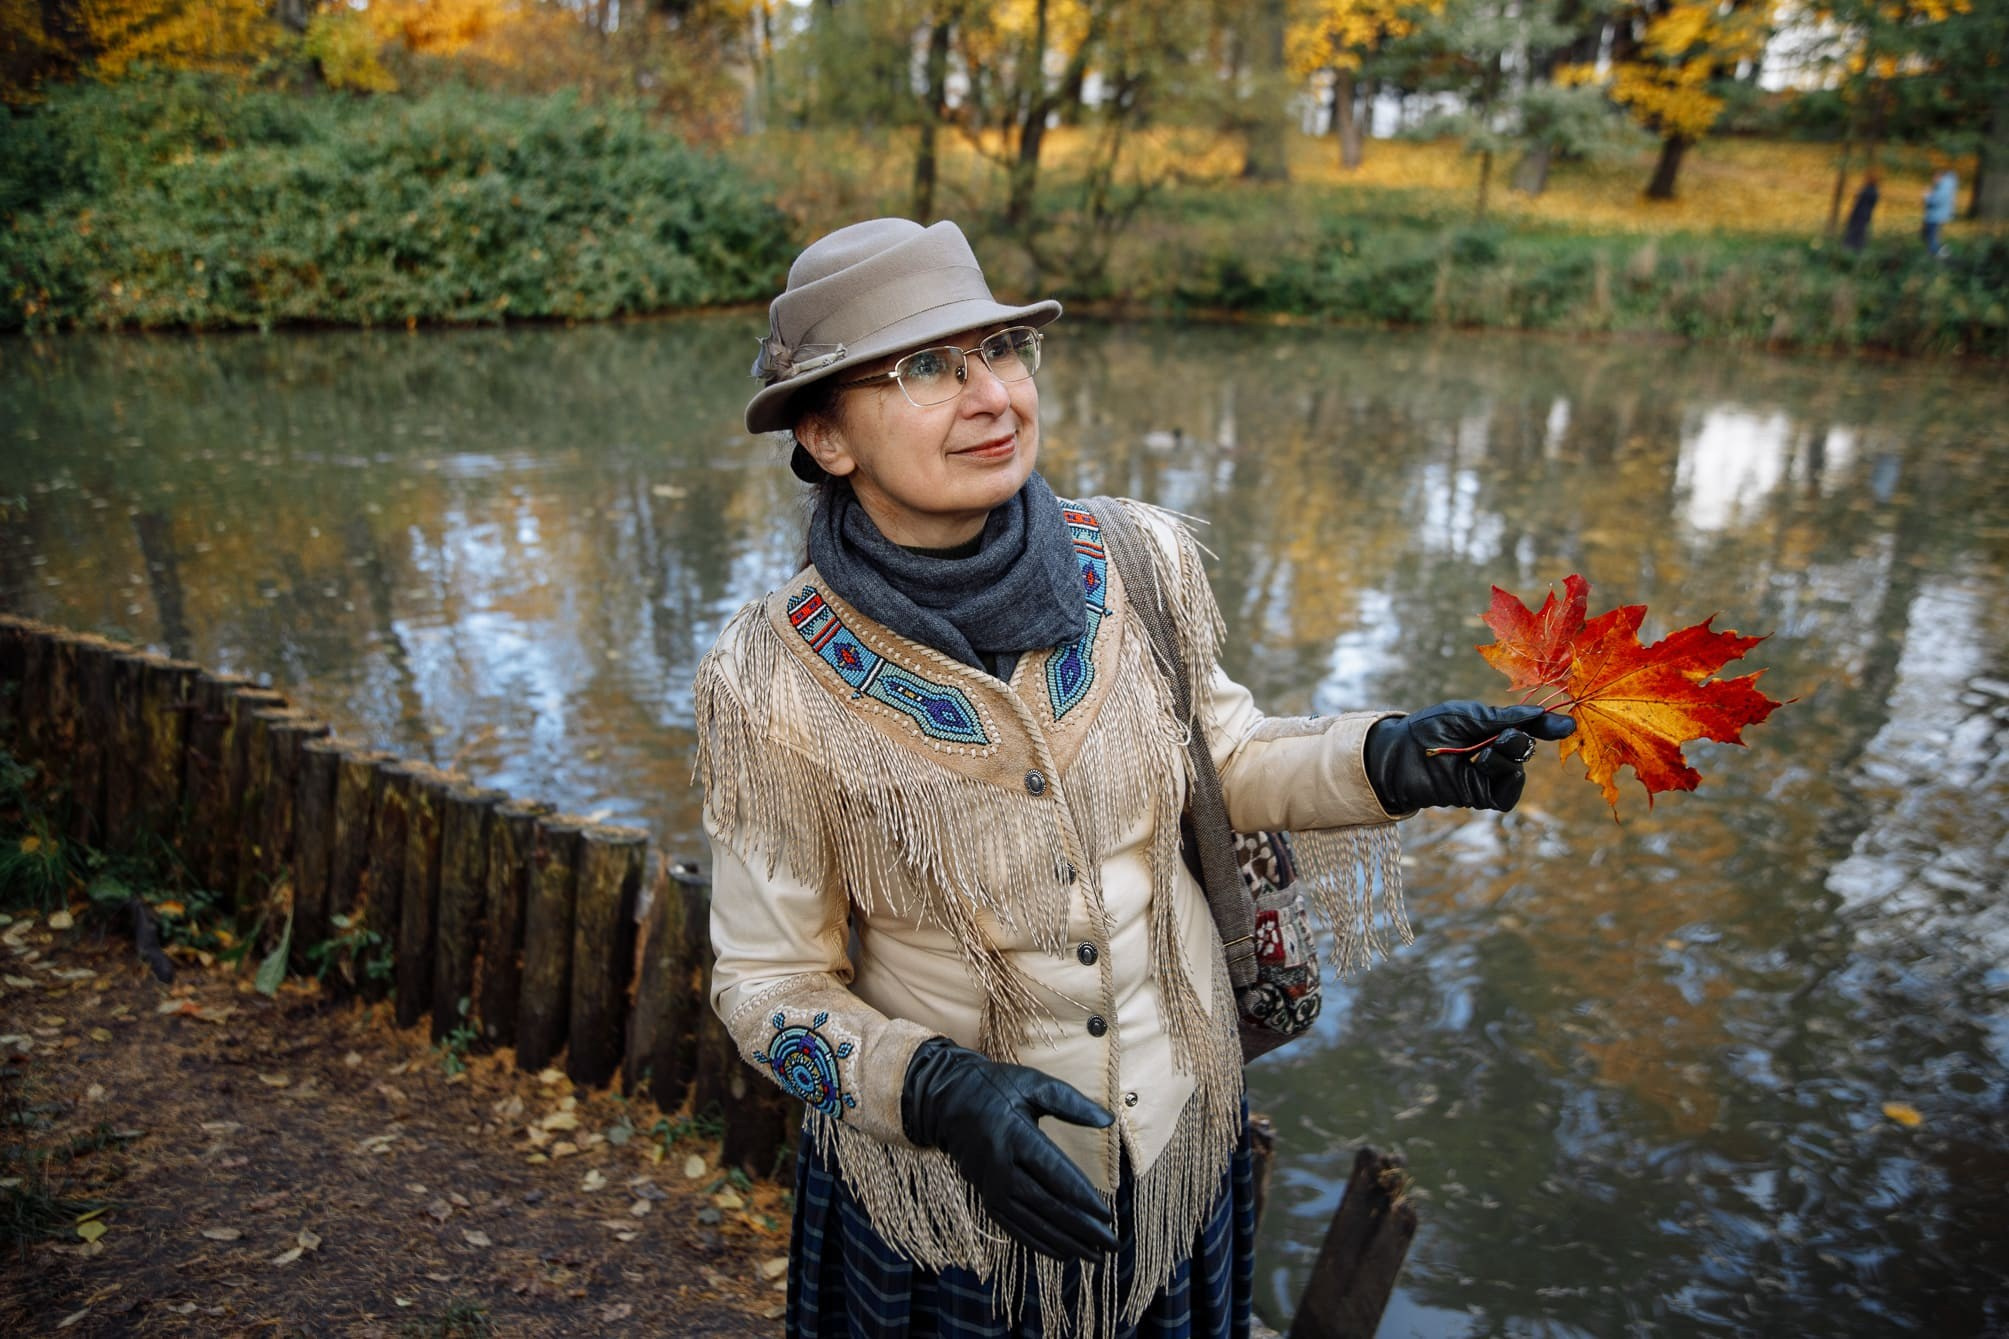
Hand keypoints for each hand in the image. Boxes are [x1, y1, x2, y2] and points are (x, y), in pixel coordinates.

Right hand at [900, 1038, 1116, 1260]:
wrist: (948, 1100)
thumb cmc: (998, 1088)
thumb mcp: (1034, 1084)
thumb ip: (1072, 1103)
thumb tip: (1108, 1120)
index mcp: (1015, 1135)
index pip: (1055, 1174)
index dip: (1082, 1198)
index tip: (1107, 1216)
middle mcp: (1000, 1166)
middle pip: (1047, 1204)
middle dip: (1081, 1228)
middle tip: (1111, 1244)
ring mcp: (991, 1185)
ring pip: (1032, 1221)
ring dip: (1065, 1241)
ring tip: (1094, 1256)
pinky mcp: (986, 1197)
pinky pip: (1014, 1227)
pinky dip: (1038, 1242)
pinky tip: (1062, 1252)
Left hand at [1364, 701, 1575, 812]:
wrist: (1398, 755)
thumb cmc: (1429, 729)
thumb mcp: (1468, 716)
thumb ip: (1503, 718)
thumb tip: (1539, 714)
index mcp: (1492, 728)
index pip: (1528, 727)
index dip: (1548, 726)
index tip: (1568, 724)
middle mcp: (1494, 752)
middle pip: (1525, 748)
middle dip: (1519, 739)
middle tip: (1504, 735)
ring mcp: (1488, 776)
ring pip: (1518, 769)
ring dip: (1507, 757)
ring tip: (1483, 752)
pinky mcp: (1481, 796)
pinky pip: (1508, 792)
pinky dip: (1504, 776)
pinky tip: (1483, 764)